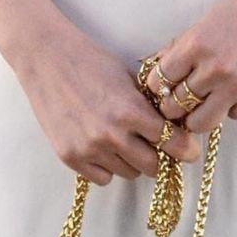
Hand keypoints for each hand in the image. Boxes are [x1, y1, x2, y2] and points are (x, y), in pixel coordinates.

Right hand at [11, 6, 201, 185]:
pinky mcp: (70, 157)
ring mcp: (89, 149)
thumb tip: (170, 124)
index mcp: (130, 110)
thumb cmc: (90, 60)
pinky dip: (107, 167)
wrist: (47, 58)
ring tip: (123, 140)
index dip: (184, 148)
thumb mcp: (127, 76)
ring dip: (131, 161)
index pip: (170, 142)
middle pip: (151, 166)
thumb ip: (147, 103)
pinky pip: (102, 178)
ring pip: (127, 173)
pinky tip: (103, 147)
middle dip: (158, 156)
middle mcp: (111, 134)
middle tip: (155, 145)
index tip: (189, 151)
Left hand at [145, 0, 236, 134]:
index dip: (158, 84)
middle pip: (175, 107)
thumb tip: (160, 64)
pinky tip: (236, 89)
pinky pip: (233, 115)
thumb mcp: (210, 17)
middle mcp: (214, 69)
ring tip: (206, 102)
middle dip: (175, 104)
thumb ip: (184, 44)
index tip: (164, 84)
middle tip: (182, 98)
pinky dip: (230, 107)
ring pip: (200, 123)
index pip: (159, 80)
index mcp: (196, 44)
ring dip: (199, 114)